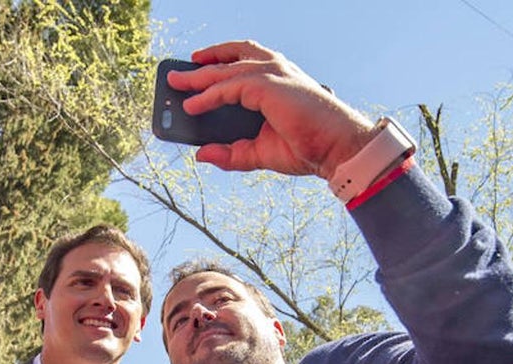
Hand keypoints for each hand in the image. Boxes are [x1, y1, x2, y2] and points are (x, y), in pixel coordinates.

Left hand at [166, 40, 375, 178]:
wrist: (336, 148)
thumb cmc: (308, 146)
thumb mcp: (260, 152)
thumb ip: (231, 153)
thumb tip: (202, 154)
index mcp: (276, 80)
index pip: (240, 64)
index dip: (216, 64)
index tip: (194, 70)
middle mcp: (274, 70)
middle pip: (229, 61)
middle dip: (200, 68)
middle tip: (175, 75)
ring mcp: (271, 74)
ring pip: (225, 71)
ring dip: (198, 77)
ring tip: (176, 83)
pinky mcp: (267, 85)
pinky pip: (228, 87)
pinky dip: (208, 96)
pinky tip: (192, 106)